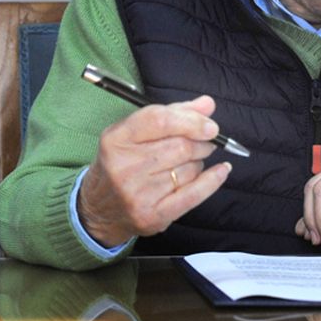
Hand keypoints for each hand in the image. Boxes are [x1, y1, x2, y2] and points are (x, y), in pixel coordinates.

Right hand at [76, 95, 232, 247]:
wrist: (99, 207)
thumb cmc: (121, 163)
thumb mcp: (134, 133)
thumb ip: (171, 114)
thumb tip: (207, 105)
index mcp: (116, 139)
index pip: (159, 120)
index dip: (191, 120)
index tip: (210, 125)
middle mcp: (124, 166)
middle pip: (179, 146)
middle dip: (200, 142)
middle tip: (204, 142)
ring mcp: (138, 193)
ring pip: (188, 169)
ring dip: (198, 162)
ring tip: (189, 162)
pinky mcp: (152, 215)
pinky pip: (193, 194)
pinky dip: (212, 180)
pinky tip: (221, 170)